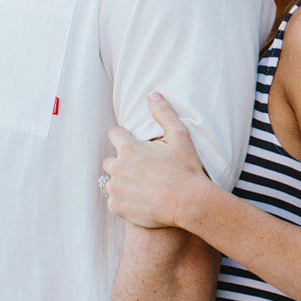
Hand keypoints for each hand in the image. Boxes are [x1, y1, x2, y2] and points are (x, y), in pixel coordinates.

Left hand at [102, 93, 208, 229]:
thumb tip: (152, 94)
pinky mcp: (117, 206)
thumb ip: (163, 113)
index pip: (114, 134)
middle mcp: (117, 167)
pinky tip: (140, 201)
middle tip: (143, 170)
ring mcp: (116, 188)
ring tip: (143, 187)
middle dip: (123, 163)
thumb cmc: (186, 168)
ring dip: (122, 183)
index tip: (135, 145)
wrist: (189, 203)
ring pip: (111, 182)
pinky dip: (124, 201)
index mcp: (129, 148)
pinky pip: (113, 201)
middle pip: (110, 160)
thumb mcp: (180, 136)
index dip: (124, 138)